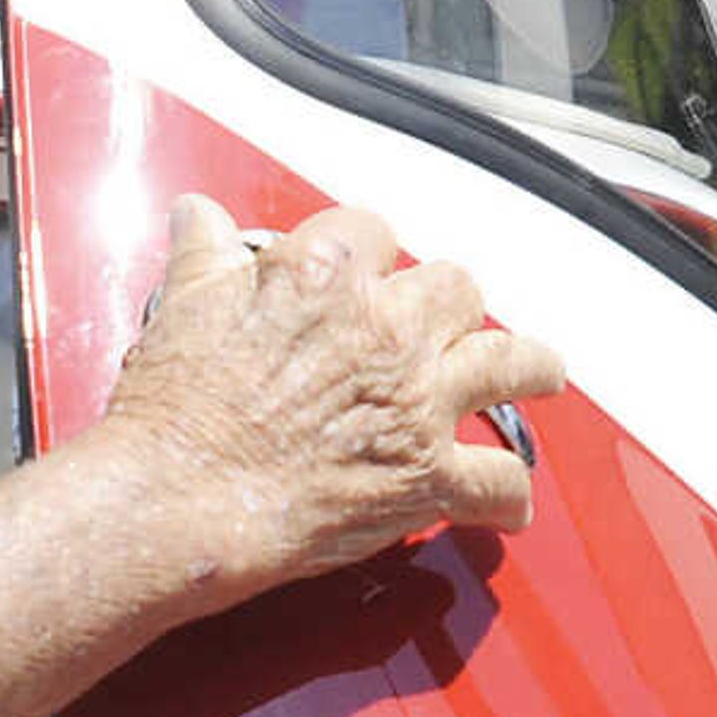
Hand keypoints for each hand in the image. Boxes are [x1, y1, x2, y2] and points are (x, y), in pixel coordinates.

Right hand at [99, 193, 564, 604]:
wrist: (177, 497)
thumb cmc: (175, 407)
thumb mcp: (184, 303)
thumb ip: (204, 251)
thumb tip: (200, 215)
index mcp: (326, 274)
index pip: (374, 232)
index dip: (367, 253)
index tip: (362, 271)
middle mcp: (386, 330)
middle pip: (455, 289)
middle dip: (447, 305)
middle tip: (439, 325)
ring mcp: (415, 402)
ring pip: (510, 363)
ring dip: (531, 366)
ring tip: (541, 371)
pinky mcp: (424, 477)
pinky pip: (496, 479)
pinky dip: (506, 495)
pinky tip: (509, 501)